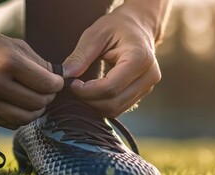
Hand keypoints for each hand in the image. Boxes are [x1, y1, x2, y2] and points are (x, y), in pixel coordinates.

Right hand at [0, 28, 63, 128]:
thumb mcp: (15, 46)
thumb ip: (39, 64)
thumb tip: (59, 79)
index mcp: (8, 62)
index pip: (45, 84)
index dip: (57, 85)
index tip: (57, 82)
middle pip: (37, 103)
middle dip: (48, 98)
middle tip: (48, 92)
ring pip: (25, 118)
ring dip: (36, 111)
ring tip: (36, 100)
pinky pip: (9, 123)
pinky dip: (20, 117)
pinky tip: (20, 106)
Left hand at [63, 1, 162, 117]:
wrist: (138, 26)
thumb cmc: (117, 26)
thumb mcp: (96, 34)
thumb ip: (81, 55)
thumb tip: (65, 75)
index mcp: (140, 58)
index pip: (111, 87)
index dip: (87, 91)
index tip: (71, 83)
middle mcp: (149, 76)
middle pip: (113, 103)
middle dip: (88, 100)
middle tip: (73, 87)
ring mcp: (148, 86)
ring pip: (116, 109)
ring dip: (94, 104)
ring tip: (82, 89)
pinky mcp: (142, 93)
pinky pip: (119, 107)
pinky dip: (102, 104)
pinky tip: (92, 92)